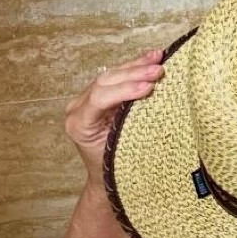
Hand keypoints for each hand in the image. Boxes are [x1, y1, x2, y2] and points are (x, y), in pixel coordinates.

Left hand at [65, 50, 163, 176]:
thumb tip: (151, 102)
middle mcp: (77, 108)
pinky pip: (115, 78)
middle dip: (133, 74)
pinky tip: (150, 58)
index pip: (100, 98)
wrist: (104, 179)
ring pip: (110, 75)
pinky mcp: (98, 96)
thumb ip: (129, 127)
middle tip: (158, 71)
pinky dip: (134, 67)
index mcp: (79, 124)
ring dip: (136, 65)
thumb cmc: (114, 170)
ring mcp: (86, 100)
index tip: (148, 88)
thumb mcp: (121, 151)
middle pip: (105, 81)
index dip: (124, 91)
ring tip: (158, 58)